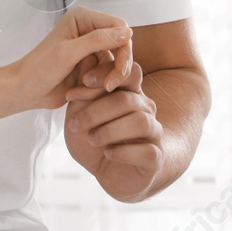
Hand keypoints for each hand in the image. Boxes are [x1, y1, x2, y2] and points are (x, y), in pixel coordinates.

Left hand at [9, 6, 132, 112]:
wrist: (27, 90)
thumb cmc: (41, 68)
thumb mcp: (69, 53)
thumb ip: (98, 40)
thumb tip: (128, 31)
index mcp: (83, 18)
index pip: (119, 26)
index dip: (124, 47)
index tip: (120, 69)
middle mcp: (89, 29)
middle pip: (122, 45)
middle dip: (117, 67)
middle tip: (108, 86)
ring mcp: (92, 48)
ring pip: (116, 63)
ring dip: (104, 78)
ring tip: (85, 86)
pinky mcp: (92, 65)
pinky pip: (108, 74)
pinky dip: (99, 85)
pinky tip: (81, 90)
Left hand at [62, 55, 163, 200]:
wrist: (104, 173)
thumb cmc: (92, 139)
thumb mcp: (79, 114)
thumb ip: (83, 90)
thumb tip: (86, 57)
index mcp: (130, 93)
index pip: (129, 72)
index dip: (107, 73)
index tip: (84, 81)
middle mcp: (146, 108)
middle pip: (127, 100)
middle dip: (96, 111)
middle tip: (75, 124)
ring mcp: (154, 132)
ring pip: (140, 122)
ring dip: (110, 130)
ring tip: (91, 139)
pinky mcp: (156, 157)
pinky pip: (146, 150)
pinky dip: (123, 152)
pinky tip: (108, 153)